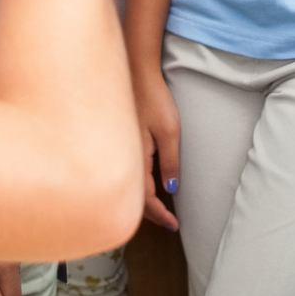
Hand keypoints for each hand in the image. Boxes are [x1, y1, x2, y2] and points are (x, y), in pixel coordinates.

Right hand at [133, 66, 180, 229]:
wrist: (133, 71)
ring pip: (128, 184)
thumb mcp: (169, 131)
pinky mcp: (120, 140)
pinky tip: (144, 183)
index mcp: (135, 158)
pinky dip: (135, 184)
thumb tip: (170, 189)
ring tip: (158, 208)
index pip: (145, 198)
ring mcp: (120, 148)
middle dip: (150, 213)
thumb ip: (169, 161)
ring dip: (141, 200)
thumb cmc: (152, 97)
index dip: (160, 214)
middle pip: (132, 196)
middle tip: (168, 221)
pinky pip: (125, 170)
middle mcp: (123, 156)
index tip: (174, 224)